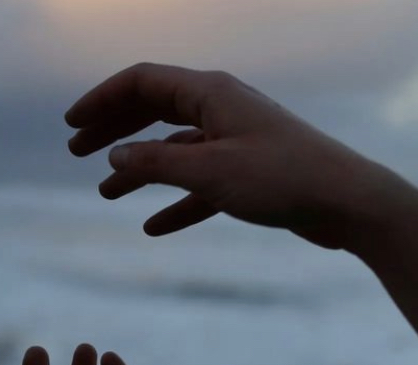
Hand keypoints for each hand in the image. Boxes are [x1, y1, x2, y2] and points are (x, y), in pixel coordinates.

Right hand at [66, 62, 401, 248]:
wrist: (346, 204)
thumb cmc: (282, 178)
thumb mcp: (209, 171)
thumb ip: (156, 165)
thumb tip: (114, 158)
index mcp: (211, 94)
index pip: (143, 83)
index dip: (102, 100)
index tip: (71, 125)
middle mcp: (220, 111)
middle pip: (153, 112)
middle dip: (113, 131)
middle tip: (77, 152)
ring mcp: (234, 143)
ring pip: (173, 152)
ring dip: (138, 171)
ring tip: (105, 194)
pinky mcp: (247, 175)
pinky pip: (199, 186)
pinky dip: (174, 204)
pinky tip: (153, 228)